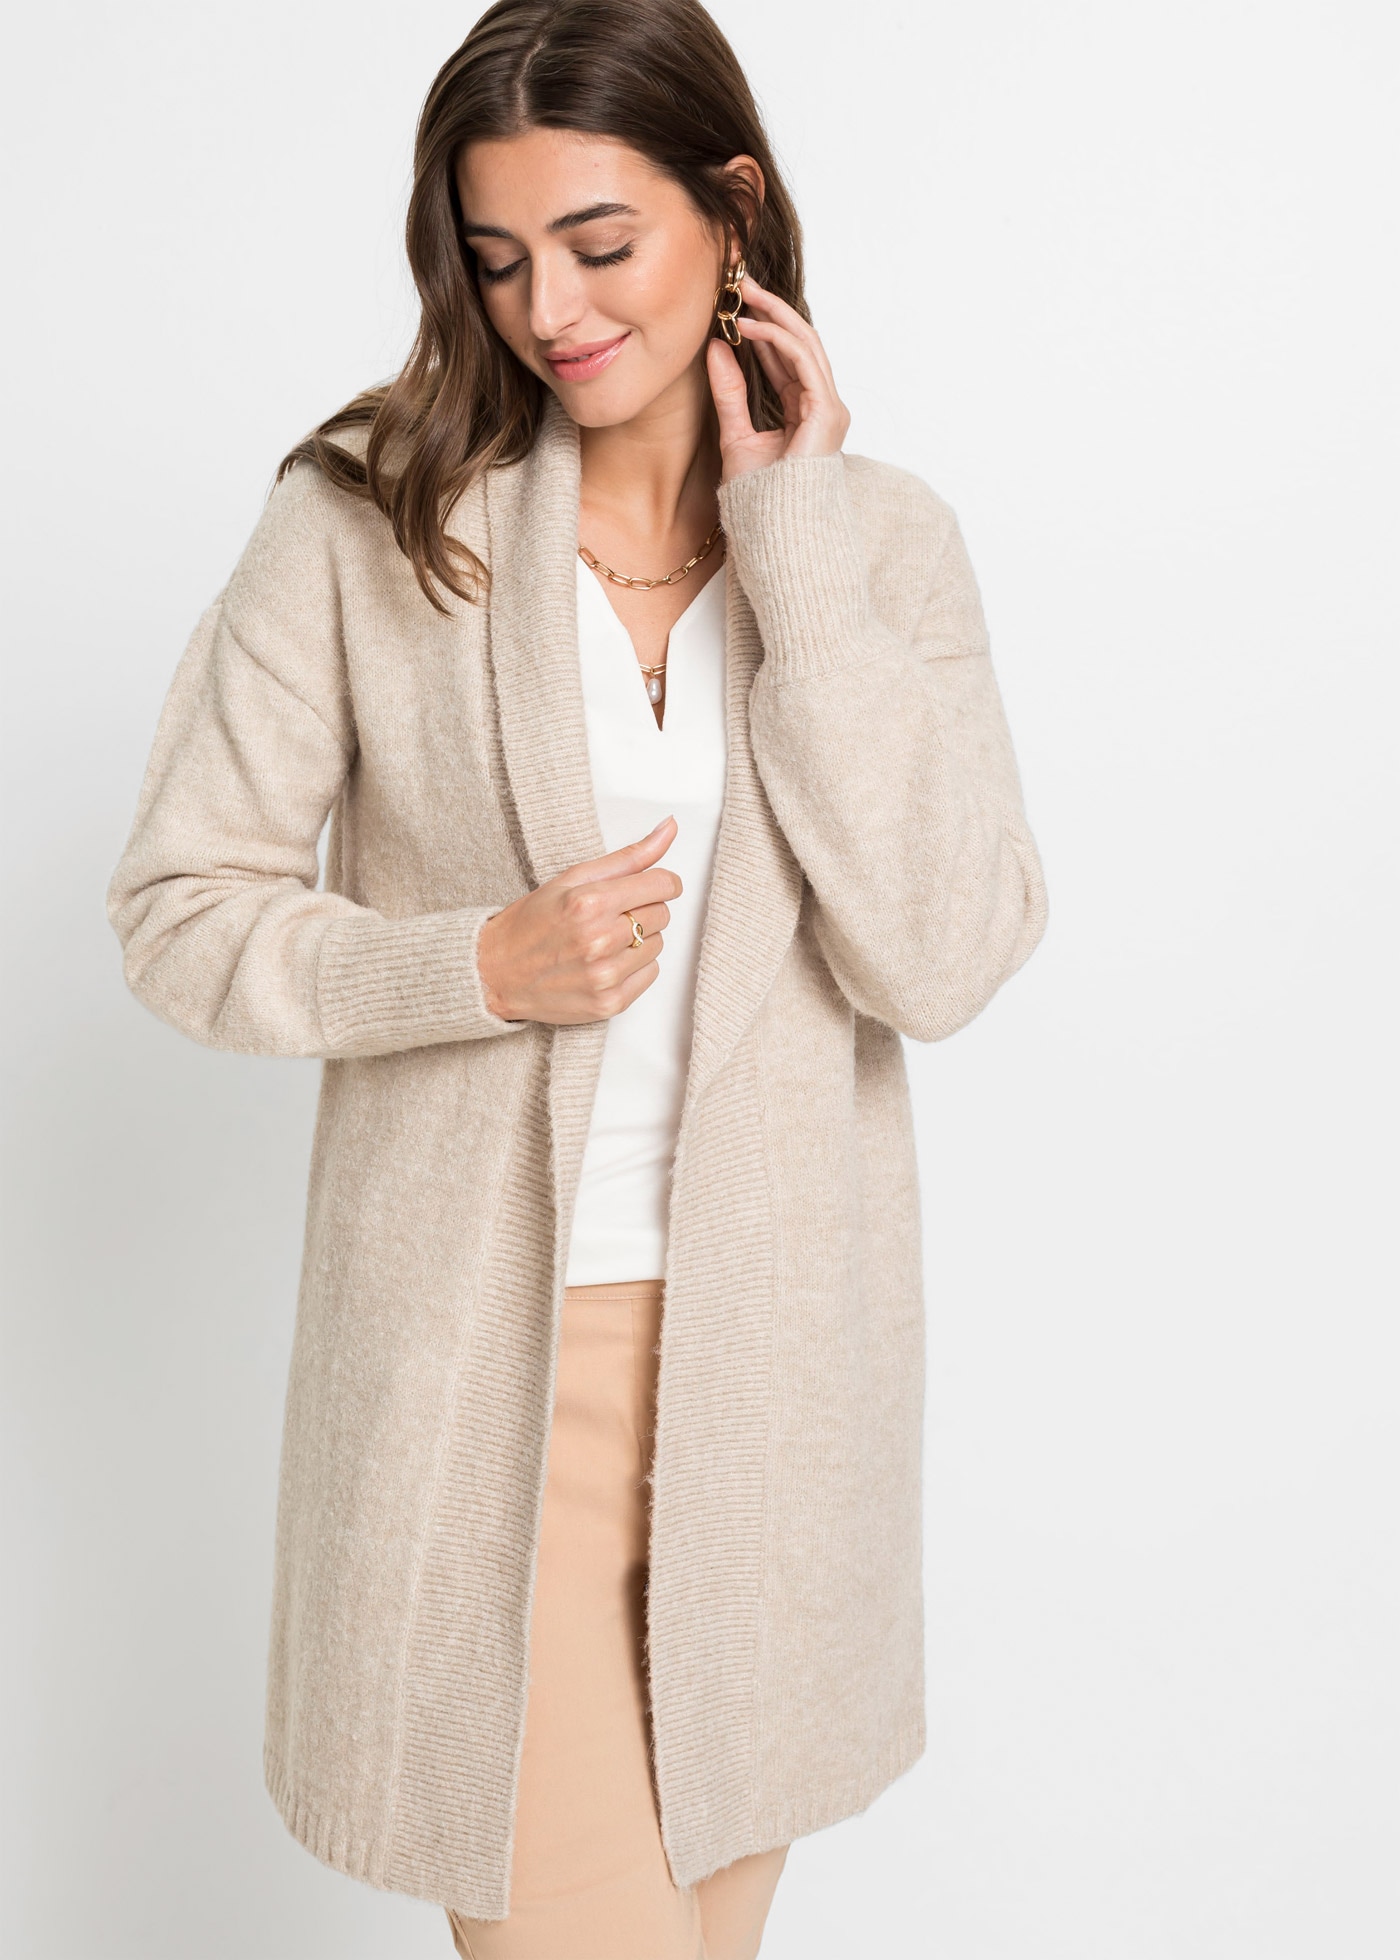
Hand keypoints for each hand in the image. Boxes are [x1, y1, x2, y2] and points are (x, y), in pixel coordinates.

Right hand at [476, 816, 681, 1024]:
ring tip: (603, 940)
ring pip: (657, 945)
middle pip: (662, 914)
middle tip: (610, 914)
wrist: (495, 973)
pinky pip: (650, 973)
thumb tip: (669, 828)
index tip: (651, 886)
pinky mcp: (610, 1002)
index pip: (663, 885)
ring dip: (638, 939)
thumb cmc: (530, 923)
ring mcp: (605, 975)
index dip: (661, 883)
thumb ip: (628, 856)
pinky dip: (634, 966)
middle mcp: (600, 940)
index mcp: (590, 903)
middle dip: (642, 909)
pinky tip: (605, 961)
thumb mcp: (572, 878)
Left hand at [706, 273, 850, 480]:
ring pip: (805, 342)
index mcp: (805, 410)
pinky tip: (748, 326)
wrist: (772, 529)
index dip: (762, 327)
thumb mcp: (735, 433)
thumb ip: (729, 393)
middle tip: (740, 282)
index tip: (734, 304)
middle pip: (800, 342)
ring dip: (774, 313)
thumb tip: (717, 348)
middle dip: (771, 308)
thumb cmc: (758, 497)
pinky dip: (776, 338)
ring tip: (743, 293)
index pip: (786, 357)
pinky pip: (803, 360)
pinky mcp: (827, 411)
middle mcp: (822, 405)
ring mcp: (829, 407)